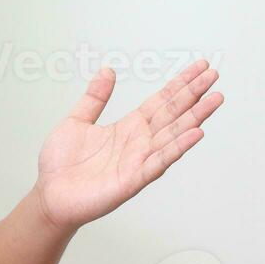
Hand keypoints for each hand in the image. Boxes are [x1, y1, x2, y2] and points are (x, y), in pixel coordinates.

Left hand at [32, 58, 223, 232]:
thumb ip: (95, 98)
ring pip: (173, 135)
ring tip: (215, 99)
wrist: (49, 195)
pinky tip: (196, 133)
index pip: (161, 101)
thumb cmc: (62, 164)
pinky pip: (158, 162)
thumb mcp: (76, 121)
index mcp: (128, 127)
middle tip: (214, 75)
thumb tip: (107, 71)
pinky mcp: (132, 179)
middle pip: (173, 114)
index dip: (180, 84)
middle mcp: (139, 142)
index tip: (200, 67)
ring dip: (195, 117)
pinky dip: (177, 148)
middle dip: (194, 94)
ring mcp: (138, 161)